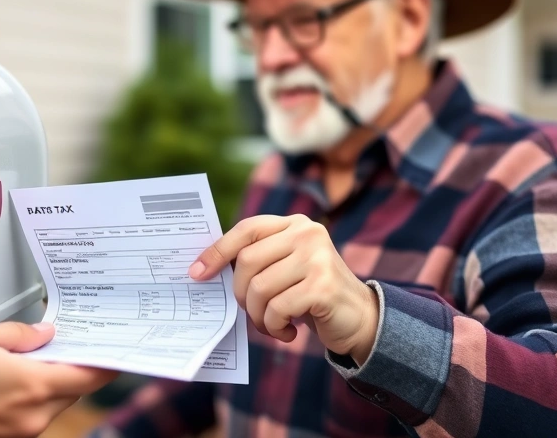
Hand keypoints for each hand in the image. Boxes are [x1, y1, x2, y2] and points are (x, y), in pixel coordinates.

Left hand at [189, 214, 378, 363]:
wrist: (361, 318)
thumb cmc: (311, 294)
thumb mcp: (285, 268)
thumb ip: (258, 261)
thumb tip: (204, 269)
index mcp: (293, 224)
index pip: (245, 230)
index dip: (217, 251)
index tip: (196, 273)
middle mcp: (307, 233)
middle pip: (247, 262)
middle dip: (241, 295)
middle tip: (252, 313)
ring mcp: (317, 257)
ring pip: (259, 288)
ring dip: (258, 316)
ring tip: (272, 326)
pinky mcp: (322, 286)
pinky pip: (277, 309)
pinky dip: (275, 327)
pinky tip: (289, 332)